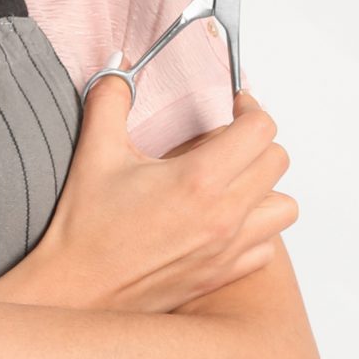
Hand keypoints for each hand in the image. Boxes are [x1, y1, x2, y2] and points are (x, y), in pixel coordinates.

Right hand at [27, 68, 297, 314]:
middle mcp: (223, 216)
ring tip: (232, 181)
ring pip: (284, 208)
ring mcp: (227, 250)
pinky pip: (266, 247)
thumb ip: (111, 98)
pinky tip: (224, 221)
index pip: (261, 129)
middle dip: (256, 142)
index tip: (235, 107)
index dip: (251, 108)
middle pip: (278, 162)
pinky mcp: (221, 276)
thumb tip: (121, 65)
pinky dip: (256, 230)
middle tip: (227, 140)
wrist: (73, 292)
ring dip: (264, 188)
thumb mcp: (96, 153)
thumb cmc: (84, 229)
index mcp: (199, 180)